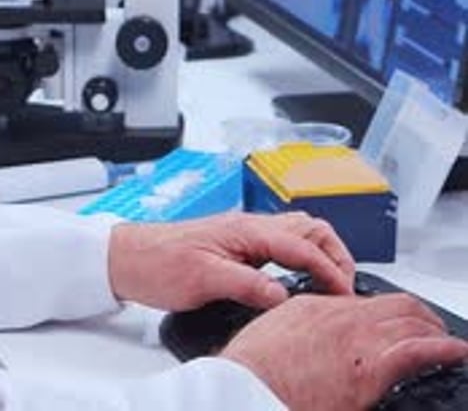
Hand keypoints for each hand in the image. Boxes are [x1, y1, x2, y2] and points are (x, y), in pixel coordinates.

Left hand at [108, 211, 354, 310]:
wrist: (129, 256)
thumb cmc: (159, 262)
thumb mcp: (204, 280)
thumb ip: (248, 285)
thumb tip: (284, 297)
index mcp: (248, 229)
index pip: (304, 245)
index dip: (330, 269)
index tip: (344, 293)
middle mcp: (251, 225)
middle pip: (310, 227)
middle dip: (335, 251)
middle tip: (347, 283)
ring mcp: (245, 233)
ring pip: (298, 231)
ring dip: (320, 250)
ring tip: (332, 280)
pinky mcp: (238, 244)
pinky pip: (281, 243)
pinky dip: (302, 255)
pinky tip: (300, 276)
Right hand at [222, 292, 467, 410]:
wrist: (242, 388)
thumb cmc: (250, 371)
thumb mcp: (272, 334)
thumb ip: (297, 328)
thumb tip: (306, 339)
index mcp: (316, 306)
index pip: (363, 300)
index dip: (385, 310)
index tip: (392, 321)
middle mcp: (341, 315)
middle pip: (395, 303)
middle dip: (418, 313)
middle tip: (429, 325)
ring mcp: (356, 339)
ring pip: (411, 319)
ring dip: (433, 328)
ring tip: (443, 338)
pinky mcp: (369, 368)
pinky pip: (418, 350)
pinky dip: (442, 348)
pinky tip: (454, 352)